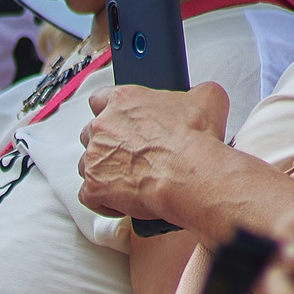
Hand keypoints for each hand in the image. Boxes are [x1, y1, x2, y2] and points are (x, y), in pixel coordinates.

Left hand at [76, 81, 232, 227]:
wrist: (188, 173)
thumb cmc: (194, 138)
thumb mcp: (207, 98)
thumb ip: (194, 93)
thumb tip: (200, 96)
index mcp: (123, 100)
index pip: (101, 99)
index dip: (110, 112)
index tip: (120, 121)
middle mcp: (102, 126)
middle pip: (92, 133)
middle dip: (107, 143)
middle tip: (131, 154)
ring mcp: (94, 158)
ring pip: (87, 164)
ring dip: (104, 171)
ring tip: (129, 178)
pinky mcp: (93, 188)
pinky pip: (89, 195)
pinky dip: (103, 200)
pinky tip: (123, 201)